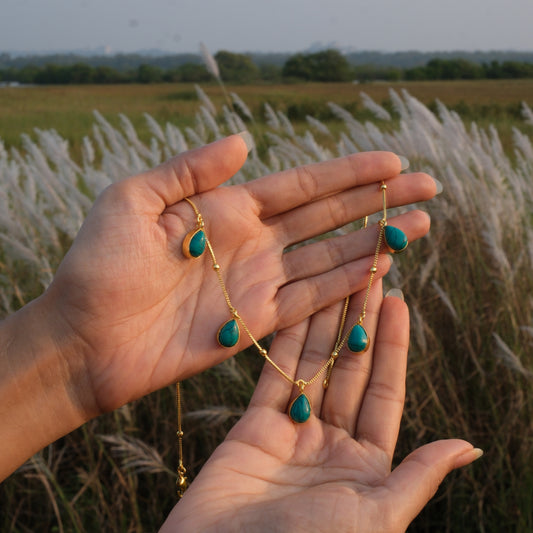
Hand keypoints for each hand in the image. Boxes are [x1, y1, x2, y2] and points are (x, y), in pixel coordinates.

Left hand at [43, 135, 434, 415]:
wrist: (85, 337)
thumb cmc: (99, 265)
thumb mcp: (134, 200)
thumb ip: (190, 171)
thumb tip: (244, 143)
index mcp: (226, 209)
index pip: (301, 187)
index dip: (347, 174)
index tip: (392, 163)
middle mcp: (251, 244)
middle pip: (327, 219)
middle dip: (377, 203)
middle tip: (427, 189)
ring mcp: (257, 284)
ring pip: (328, 259)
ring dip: (373, 243)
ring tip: (418, 226)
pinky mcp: (255, 324)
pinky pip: (310, 301)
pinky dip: (345, 286)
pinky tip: (380, 268)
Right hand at [161, 283, 481, 532]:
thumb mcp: (377, 517)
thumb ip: (417, 476)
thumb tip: (467, 447)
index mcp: (365, 465)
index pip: (383, 392)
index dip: (391, 347)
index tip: (398, 304)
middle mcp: (329, 443)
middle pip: (349, 371)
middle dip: (359, 324)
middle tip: (367, 278)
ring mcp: (291, 432)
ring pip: (312, 366)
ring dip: (325, 325)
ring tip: (337, 283)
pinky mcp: (253, 427)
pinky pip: (273, 376)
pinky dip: (285, 343)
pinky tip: (298, 312)